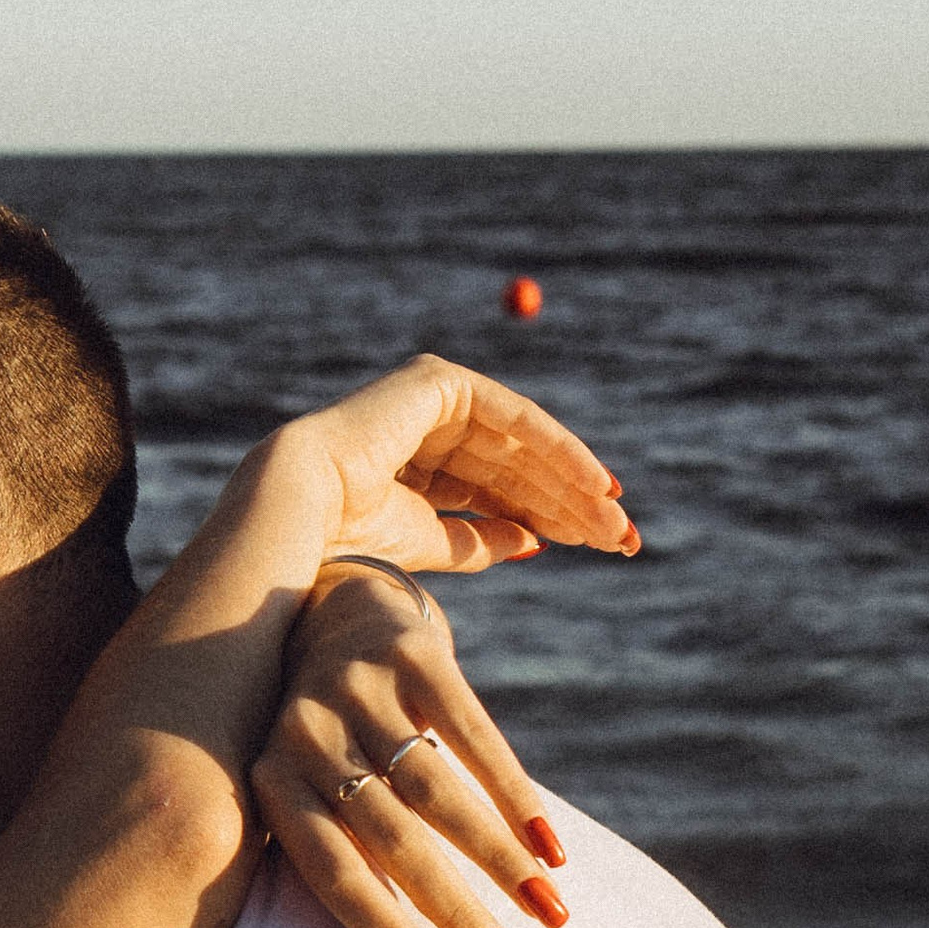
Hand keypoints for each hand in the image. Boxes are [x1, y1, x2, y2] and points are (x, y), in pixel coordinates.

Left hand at [254, 562, 571, 927]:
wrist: (331, 607)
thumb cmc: (328, 738)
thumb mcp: (313, 796)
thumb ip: (338, 869)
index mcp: (272, 783)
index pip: (330, 874)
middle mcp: (304, 733)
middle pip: (390, 840)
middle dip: (458, 913)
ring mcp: (355, 687)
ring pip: (436, 792)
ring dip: (500, 860)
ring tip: (550, 912)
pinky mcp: (411, 652)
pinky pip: (473, 734)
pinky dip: (516, 795)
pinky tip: (550, 847)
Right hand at [270, 356, 634, 577]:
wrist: (305, 508)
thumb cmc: (348, 536)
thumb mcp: (429, 543)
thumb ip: (479, 541)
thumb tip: (534, 542)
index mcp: (418, 463)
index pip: (500, 489)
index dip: (551, 516)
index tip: (600, 545)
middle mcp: (428, 425)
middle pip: (518, 467)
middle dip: (571, 504)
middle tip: (623, 539)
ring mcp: (434, 399)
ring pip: (523, 446)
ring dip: (573, 485)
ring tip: (614, 522)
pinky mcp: (442, 382)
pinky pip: (516, 419)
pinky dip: (559, 450)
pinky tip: (595, 484)